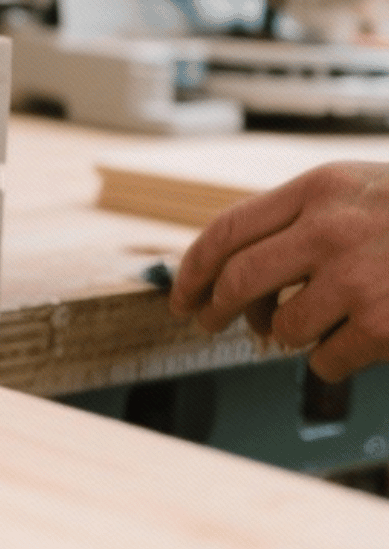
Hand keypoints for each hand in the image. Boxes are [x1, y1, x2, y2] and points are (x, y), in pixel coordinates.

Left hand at [170, 162, 388, 380]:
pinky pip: (325, 361)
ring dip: (290, 335)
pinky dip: (333, 361)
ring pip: (283, 327)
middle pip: (238, 280)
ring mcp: (357, 278)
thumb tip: (235, 267)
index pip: (229, 229)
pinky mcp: (383, 325)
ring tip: (320, 323)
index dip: (193, 269)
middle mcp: (331, 230)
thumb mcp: (363, 188)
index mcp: (321, 188)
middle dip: (215, 309)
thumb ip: (305, 214)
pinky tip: (355, 344)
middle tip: (211, 323)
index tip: (180, 296)